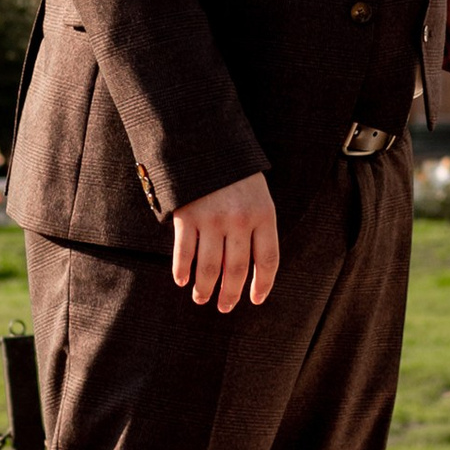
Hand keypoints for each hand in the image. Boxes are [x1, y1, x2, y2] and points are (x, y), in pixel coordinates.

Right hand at [170, 174, 279, 311]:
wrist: (206, 142)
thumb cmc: (235, 174)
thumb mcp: (257, 195)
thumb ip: (257, 226)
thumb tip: (252, 268)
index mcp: (264, 214)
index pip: (268, 260)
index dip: (262, 284)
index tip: (255, 300)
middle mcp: (239, 220)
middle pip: (236, 269)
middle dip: (230, 294)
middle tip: (224, 307)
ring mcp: (212, 218)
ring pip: (209, 267)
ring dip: (205, 288)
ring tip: (201, 298)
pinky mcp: (186, 215)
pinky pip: (184, 252)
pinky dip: (182, 270)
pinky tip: (182, 280)